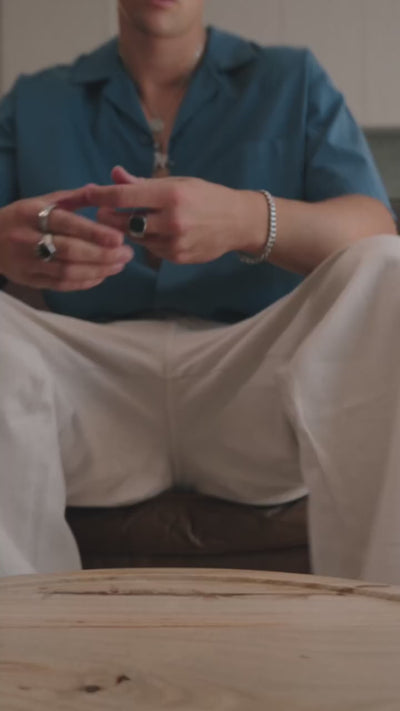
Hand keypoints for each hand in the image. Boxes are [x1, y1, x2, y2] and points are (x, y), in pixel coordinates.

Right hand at [0, 186, 132, 290]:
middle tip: (127, 254)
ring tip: (119, 265)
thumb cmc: (22, 218)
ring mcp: (27, 263)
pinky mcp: (30, 280)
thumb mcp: (41, 201)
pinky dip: (85, 282)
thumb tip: (99, 190)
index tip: (119, 238)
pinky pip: (61, 285)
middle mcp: (27, 239)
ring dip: (98, 270)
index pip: (66, 223)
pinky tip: (102, 276)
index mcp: (31, 213)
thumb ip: (72, 198)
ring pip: (67, 271)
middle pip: (69, 251)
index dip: (93, 232)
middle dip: (102, 254)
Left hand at [67, 167, 266, 264]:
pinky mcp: (178, 257)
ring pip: (136, 238)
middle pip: (124, 222)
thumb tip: (114, 174)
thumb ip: (143, 183)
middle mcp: (172, 220)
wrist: (238, 222)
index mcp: (170, 195)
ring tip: (134, 220)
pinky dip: (148, 241)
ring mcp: (175, 241)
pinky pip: (151, 250)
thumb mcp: (177, 183)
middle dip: (109, 218)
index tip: (86, 194)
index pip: (124, 196)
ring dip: (129, 230)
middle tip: (103, 213)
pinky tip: (156, 233)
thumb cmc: (206, 197)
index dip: (101, 195)